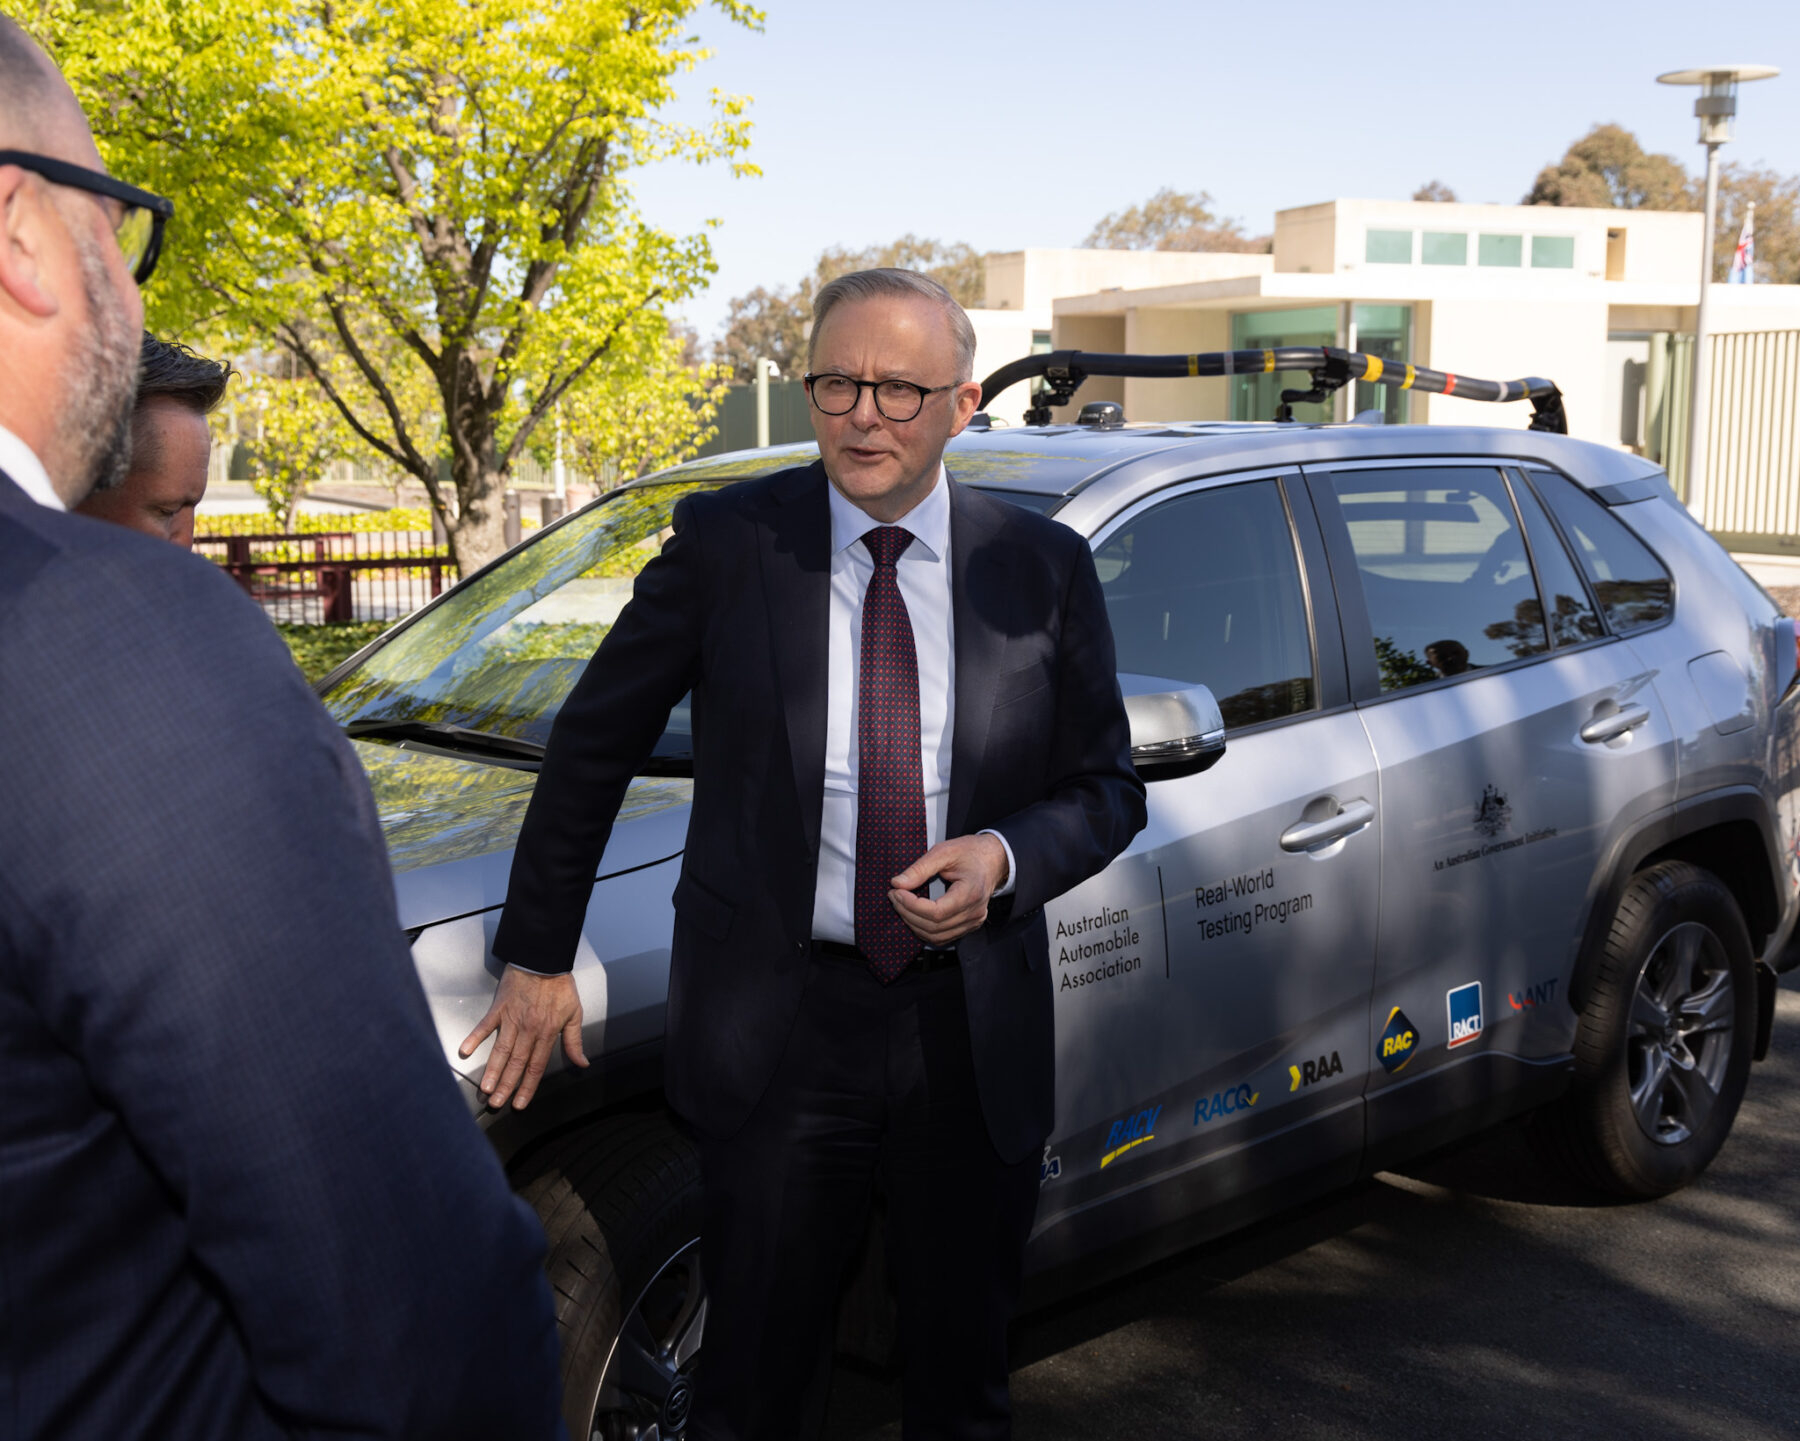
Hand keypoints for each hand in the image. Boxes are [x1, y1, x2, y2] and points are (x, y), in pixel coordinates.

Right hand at [458, 967, 588, 1110]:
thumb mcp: (575, 1013)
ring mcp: (512, 1019)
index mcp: (547, 1033)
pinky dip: (474, 1037)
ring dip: (492, 1070)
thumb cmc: (560, 985)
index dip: (528, 1087)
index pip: (536, 1066)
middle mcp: (528, 1029)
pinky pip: (485, 1025)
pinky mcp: (498, 1007)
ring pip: (501, 1050)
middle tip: (496, 1103)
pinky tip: (465, 1051)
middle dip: (506, 1086)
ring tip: (484, 1088)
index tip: (520, 1103)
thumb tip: (582, 1062)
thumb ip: (574, 1041)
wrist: (545, 959)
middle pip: (516, 1063)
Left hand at [888, 833, 1009, 946]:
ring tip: (901, 904)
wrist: (993, 859)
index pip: (937, 912)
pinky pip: (943, 936)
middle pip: (934, 927)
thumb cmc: (970, 852)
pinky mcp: (970, 925)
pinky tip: (914, 914)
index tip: (896, 892)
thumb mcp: (944, 852)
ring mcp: (974, 922)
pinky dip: (925, 929)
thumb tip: (897, 883)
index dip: (912, 906)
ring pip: (937, 936)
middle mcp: (975, 913)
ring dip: (914, 924)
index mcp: (971, 893)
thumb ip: (920, 868)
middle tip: (894, 896)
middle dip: (908, 913)